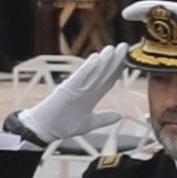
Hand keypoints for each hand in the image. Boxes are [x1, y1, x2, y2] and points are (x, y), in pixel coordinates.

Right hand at [12, 43, 130, 145]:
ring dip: (104, 60)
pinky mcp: (66, 90)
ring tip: (114, 49)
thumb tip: (120, 115)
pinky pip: (79, 78)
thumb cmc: (63, 125)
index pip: (109, 79)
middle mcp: (85, 89)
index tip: (132, 60)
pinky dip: (87, 68)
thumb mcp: (90, 122)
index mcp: (91, 96)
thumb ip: (104, 118)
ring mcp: (76, 88)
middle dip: (115, 60)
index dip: (120, 69)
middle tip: (126, 46)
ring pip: (93, 72)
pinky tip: (96, 58)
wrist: (44, 130)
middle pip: (104, 73)